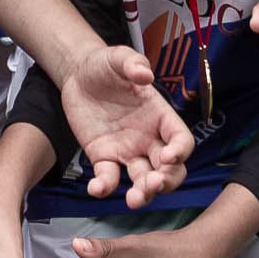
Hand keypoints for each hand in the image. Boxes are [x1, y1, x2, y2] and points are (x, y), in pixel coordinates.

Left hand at [58, 45, 189, 205]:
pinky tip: (97, 188)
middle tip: (153, 184)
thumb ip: (132, 63)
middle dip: (166, 181)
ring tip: (134, 200)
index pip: (181, 140)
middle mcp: (148, 138)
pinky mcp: (104, 157)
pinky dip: (105, 187)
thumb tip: (145, 74)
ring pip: (143, 180)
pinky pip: (109, 178)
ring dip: (143, 193)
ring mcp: (127, 151)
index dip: (180, 151)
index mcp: (160, 116)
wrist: (77, 74)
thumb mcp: (117, 57)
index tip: (168, 156)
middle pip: (169, 169)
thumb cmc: (104, 65)